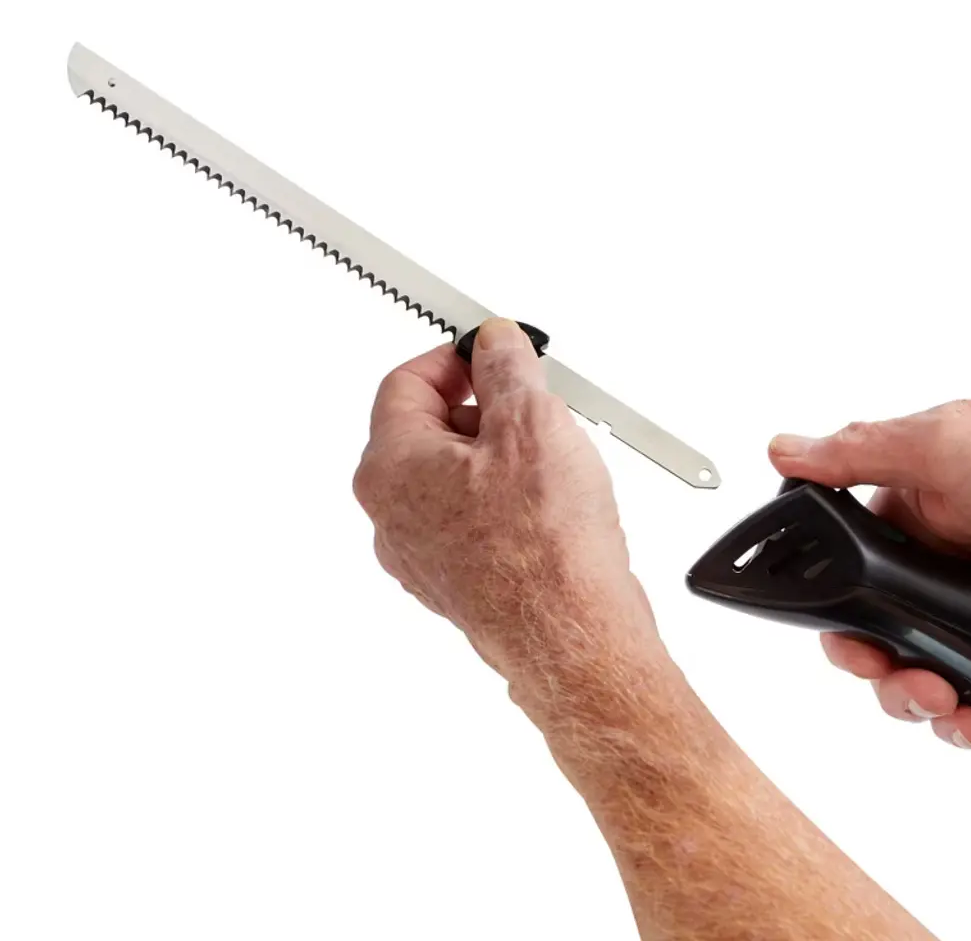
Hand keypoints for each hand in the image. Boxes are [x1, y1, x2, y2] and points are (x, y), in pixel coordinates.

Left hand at [352, 317, 659, 706]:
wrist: (572, 636)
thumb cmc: (543, 549)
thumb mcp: (530, 422)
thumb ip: (505, 366)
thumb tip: (493, 342)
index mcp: (390, 467)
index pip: (405, 383)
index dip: (454, 358)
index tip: (491, 352)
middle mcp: (393, 514)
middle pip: (430, 429)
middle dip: (485, 409)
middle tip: (531, 404)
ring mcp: (422, 552)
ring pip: (457, 475)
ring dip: (501, 454)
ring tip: (551, 461)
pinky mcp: (457, 578)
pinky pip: (475, 517)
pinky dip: (507, 499)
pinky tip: (550, 504)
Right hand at [769, 399, 970, 771]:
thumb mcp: (948, 442)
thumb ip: (859, 451)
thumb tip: (784, 451)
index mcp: (921, 522)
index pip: (856, 583)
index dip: (846, 626)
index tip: (856, 648)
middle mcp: (954, 573)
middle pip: (891, 647)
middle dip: (893, 682)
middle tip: (920, 687)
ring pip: (941, 687)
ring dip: (941, 716)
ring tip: (970, 717)